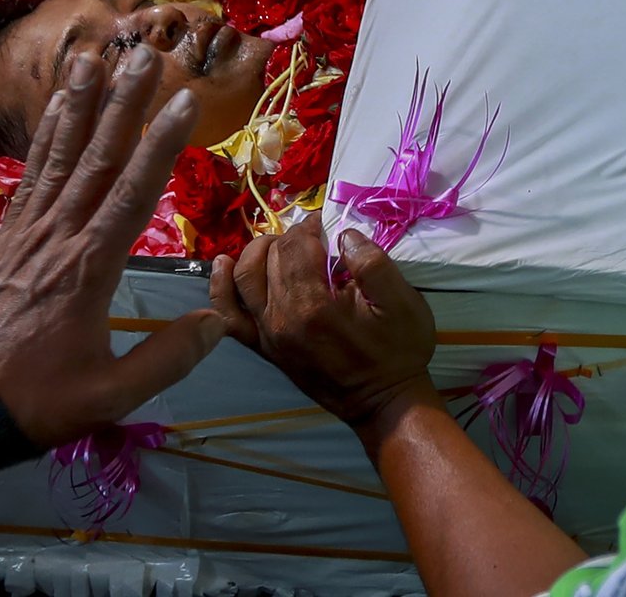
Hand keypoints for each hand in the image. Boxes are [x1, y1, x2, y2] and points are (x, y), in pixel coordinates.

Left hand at [0, 49, 225, 448]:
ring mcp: (29, 232)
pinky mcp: (7, 236)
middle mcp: (60, 236)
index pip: (134, 194)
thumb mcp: (109, 397)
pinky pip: (31, 175)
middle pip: (98, 159)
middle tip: (145, 57)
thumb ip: (167, 359)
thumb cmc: (37, 401)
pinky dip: (45, 136)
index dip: (161, 145)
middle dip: (124, 105)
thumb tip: (218, 319)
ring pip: (60, 156)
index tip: (185, 100)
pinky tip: (56, 107)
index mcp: (90, 269)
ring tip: (95, 56)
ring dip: (80, 105)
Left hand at [209, 218, 435, 429]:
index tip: (326, 221)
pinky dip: (222, 288)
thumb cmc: (396, 353)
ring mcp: (268, 336)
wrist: (383, 404)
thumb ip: (374, 264)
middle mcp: (281, 320)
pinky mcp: (264, 348)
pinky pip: (230, 317)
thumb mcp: (403, 304)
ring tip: (279, 244)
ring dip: (256, 252)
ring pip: (243, 278)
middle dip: (290, 237)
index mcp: (314, 307)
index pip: (296, 248)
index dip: (309, 226)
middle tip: (313, 234)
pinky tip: (223, 265)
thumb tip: (344, 235)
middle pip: (271, 259)